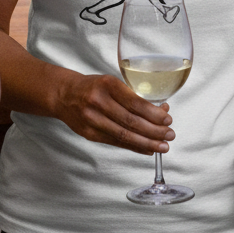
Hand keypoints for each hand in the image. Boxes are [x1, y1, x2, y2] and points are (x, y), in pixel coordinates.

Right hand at [54, 72, 174, 154]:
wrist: (64, 95)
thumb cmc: (93, 87)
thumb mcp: (112, 83)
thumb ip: (133, 96)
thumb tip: (161, 110)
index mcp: (108, 85)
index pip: (135, 102)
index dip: (153, 113)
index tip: (167, 118)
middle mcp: (98, 102)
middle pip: (131, 121)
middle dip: (154, 131)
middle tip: (170, 134)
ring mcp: (92, 120)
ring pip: (124, 135)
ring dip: (146, 143)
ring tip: (162, 146)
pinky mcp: (89, 134)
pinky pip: (116, 142)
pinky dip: (134, 147)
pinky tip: (147, 149)